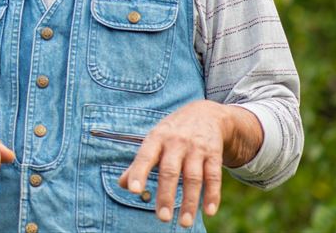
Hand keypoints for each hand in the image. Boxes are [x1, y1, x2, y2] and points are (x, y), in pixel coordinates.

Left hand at [118, 100, 262, 227]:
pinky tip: (209, 211)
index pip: (145, 156)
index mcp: (156, 138)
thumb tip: (122, 184)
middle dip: (166, 195)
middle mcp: (176, 142)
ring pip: (193, 177)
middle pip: (170, 171)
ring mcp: (196, 148)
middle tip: (162, 218)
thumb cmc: (172, 132)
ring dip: (189, 202)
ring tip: (184, 223)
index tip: (134, 190)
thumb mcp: (154, 141)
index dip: (138, 173)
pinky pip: (214, 176)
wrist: (206, 113)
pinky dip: (212, 195)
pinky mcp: (214, 154)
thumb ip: (139, 163)